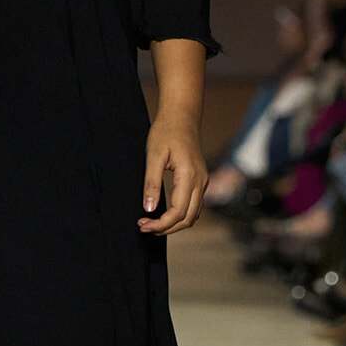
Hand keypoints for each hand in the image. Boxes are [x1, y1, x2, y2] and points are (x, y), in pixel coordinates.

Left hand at [139, 115, 207, 234]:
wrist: (181, 117)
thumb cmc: (165, 132)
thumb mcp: (153, 156)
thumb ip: (151, 183)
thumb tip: (149, 209)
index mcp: (189, 176)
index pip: (178, 212)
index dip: (160, 224)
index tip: (142, 224)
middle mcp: (200, 182)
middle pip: (187, 219)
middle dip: (166, 228)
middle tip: (143, 227)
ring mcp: (203, 182)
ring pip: (192, 215)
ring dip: (173, 224)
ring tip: (151, 223)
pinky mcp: (200, 181)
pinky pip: (194, 206)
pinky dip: (181, 216)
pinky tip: (164, 215)